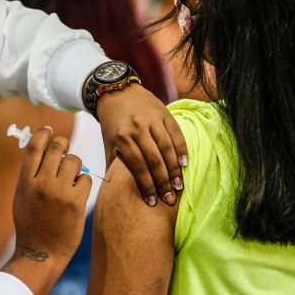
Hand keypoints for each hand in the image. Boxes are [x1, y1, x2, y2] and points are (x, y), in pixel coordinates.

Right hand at [12, 127, 91, 264]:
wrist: (40, 254)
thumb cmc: (31, 225)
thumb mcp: (21, 197)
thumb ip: (30, 175)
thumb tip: (42, 149)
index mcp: (25, 182)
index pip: (35, 146)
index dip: (43, 134)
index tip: (49, 131)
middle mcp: (41, 184)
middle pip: (57, 147)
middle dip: (63, 144)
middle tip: (64, 149)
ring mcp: (59, 192)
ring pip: (74, 161)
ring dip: (74, 165)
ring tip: (70, 178)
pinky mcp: (76, 202)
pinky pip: (85, 178)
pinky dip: (82, 183)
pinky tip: (77, 194)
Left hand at [97, 84, 186, 206]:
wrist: (117, 93)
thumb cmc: (113, 124)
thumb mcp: (109, 144)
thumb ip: (114, 166)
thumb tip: (115, 193)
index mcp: (122, 137)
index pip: (137, 166)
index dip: (146, 186)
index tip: (152, 202)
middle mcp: (137, 127)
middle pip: (154, 160)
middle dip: (162, 182)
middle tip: (169, 200)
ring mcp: (152, 119)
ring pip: (167, 148)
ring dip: (174, 170)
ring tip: (178, 187)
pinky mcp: (164, 113)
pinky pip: (176, 134)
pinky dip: (182, 149)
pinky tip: (185, 164)